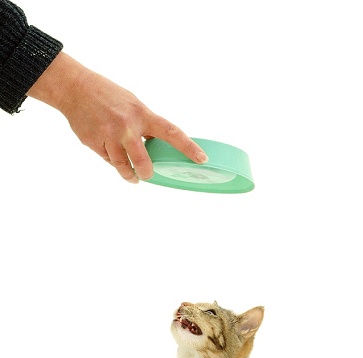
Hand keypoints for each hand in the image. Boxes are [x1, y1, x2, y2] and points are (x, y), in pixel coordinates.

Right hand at [27, 52, 207, 182]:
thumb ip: (145, 125)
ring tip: (133, 177)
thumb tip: (157, 147)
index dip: (188, 147)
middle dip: (147, 173)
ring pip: (123, 167)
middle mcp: (127, 126)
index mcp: (142, 114)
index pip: (171, 132)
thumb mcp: (133, 105)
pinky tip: (108, 149)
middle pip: (143, 162)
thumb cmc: (108, 96)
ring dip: (129, 174)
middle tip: (147, 174)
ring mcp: (109, 135)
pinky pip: (108, 160)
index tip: (202, 159)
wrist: (74, 88)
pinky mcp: (93, 142)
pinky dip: (112, 160)